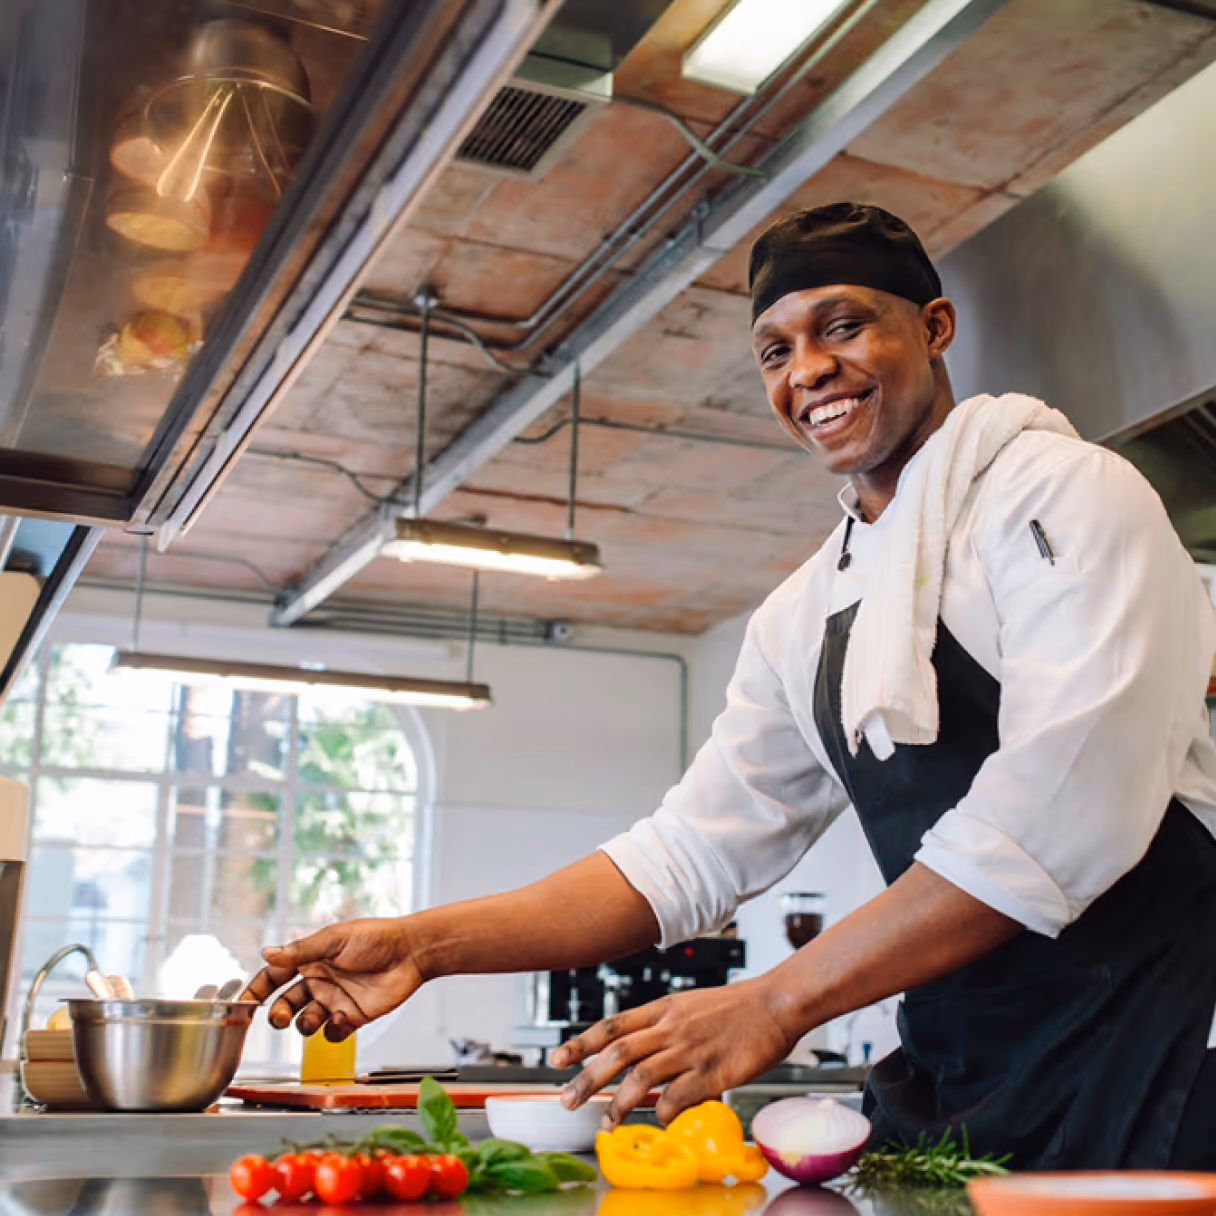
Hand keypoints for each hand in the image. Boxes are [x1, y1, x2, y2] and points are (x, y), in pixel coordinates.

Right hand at [242, 917, 425, 1039]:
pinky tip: (343, 1018)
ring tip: (315, 1016)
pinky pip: (333, 1034)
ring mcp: (335, 1000)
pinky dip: (333, 1031)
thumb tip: (267, 953)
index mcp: (310, 959)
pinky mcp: (353, 1017)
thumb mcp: (335, 939)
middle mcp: (319, 981)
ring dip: (304, 1024)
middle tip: (279, 1017)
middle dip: (277, 1014)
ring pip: (306, 1023)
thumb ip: (301, 950)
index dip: (257, 990)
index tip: (243, 1005)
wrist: (411, 952)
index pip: (274, 977)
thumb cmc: (376, 937)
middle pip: (285, 1005)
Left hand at [552, 976, 795, 1125]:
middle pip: (617, 1053)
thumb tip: (642, 1054)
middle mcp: (671, 1027)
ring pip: (641, 1076)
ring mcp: (690, 1049)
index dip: (581, 1042)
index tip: (557, 1059)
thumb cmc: (736, 1007)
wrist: (775, 1002)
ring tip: (606, 1121)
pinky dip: (662, 1110)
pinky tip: (658, 1119)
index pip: (612, 1025)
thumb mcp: (690, 1006)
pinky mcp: (712, 1071)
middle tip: (567, 1099)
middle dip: (587, 1078)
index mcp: (663, 1009)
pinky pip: (677, 1096)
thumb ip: (663, 1027)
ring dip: (618, 1102)